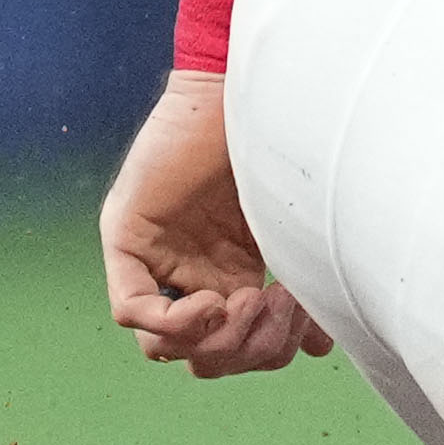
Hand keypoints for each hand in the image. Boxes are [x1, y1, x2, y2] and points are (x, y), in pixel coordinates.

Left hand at [100, 70, 331, 379]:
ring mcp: (156, 256)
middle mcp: (190, 271)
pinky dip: (174, 322)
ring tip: (250, 299)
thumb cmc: (285, 146)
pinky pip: (131, 308)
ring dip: (217, 339)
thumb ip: (305, 293)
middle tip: (277, 306)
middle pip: (204, 357)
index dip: (270, 350)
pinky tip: (213, 300)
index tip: (302, 317)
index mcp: (230, 273)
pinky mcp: (126, 236)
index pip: (234, 351)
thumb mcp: (298, 236)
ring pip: (164, 345)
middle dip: (248, 350)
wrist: (256, 87)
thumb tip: (318, 349)